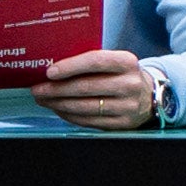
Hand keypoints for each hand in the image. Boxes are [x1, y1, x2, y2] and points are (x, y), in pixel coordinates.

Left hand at [36, 48, 165, 129]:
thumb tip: (52, 67)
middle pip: (86, 87)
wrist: (148, 96)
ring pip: (84, 107)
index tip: (49, 72)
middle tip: (37, 89)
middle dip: (56, 89)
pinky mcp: (122, 124)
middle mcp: (130, 84)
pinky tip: (59, 109)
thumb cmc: (121, 75)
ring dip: (58, 104)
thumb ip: (90, 62)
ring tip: (44, 100)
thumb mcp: (115, 62)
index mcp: (127, 62)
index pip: (95, 61)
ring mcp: (127, 106)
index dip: (70, 67)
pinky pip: (88, 121)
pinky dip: (69, 116)